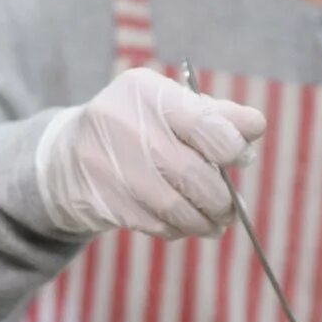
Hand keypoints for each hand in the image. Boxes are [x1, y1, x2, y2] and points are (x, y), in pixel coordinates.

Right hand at [35, 68, 267, 238]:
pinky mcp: (104, 201)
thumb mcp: (168, 104)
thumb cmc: (136, 126)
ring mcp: (110, 166)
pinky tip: (183, 223)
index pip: (207, 124)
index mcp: (146, 92)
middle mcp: (123, 125)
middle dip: (222, 197)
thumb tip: (255, 127)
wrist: (67, 156)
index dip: (234, 147)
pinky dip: (179, 228)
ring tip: (216, 221)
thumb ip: (215, 114)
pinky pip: (157, 224)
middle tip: (231, 205)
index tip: (240, 157)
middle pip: (194, 174)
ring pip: (176, 207)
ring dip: (206, 221)